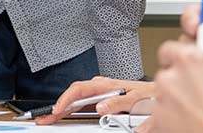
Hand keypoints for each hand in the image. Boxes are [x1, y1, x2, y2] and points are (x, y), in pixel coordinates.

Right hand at [34, 76, 154, 124]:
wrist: (156, 94)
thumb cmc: (147, 94)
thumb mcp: (135, 99)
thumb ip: (117, 102)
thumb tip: (100, 106)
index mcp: (106, 85)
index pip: (79, 89)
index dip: (66, 99)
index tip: (58, 109)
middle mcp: (100, 87)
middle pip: (74, 95)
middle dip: (58, 105)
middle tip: (46, 117)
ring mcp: (100, 93)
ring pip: (76, 100)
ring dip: (63, 109)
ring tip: (51, 118)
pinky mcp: (101, 99)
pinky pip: (83, 104)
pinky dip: (72, 110)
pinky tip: (65, 115)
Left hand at [151, 42, 202, 132]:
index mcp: (189, 61)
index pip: (171, 48)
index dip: (182, 57)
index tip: (189, 65)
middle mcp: (170, 79)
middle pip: (169, 74)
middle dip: (182, 82)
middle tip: (202, 94)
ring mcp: (161, 104)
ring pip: (166, 97)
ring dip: (180, 102)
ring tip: (202, 114)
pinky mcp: (158, 126)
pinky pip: (164, 118)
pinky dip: (175, 121)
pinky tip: (195, 125)